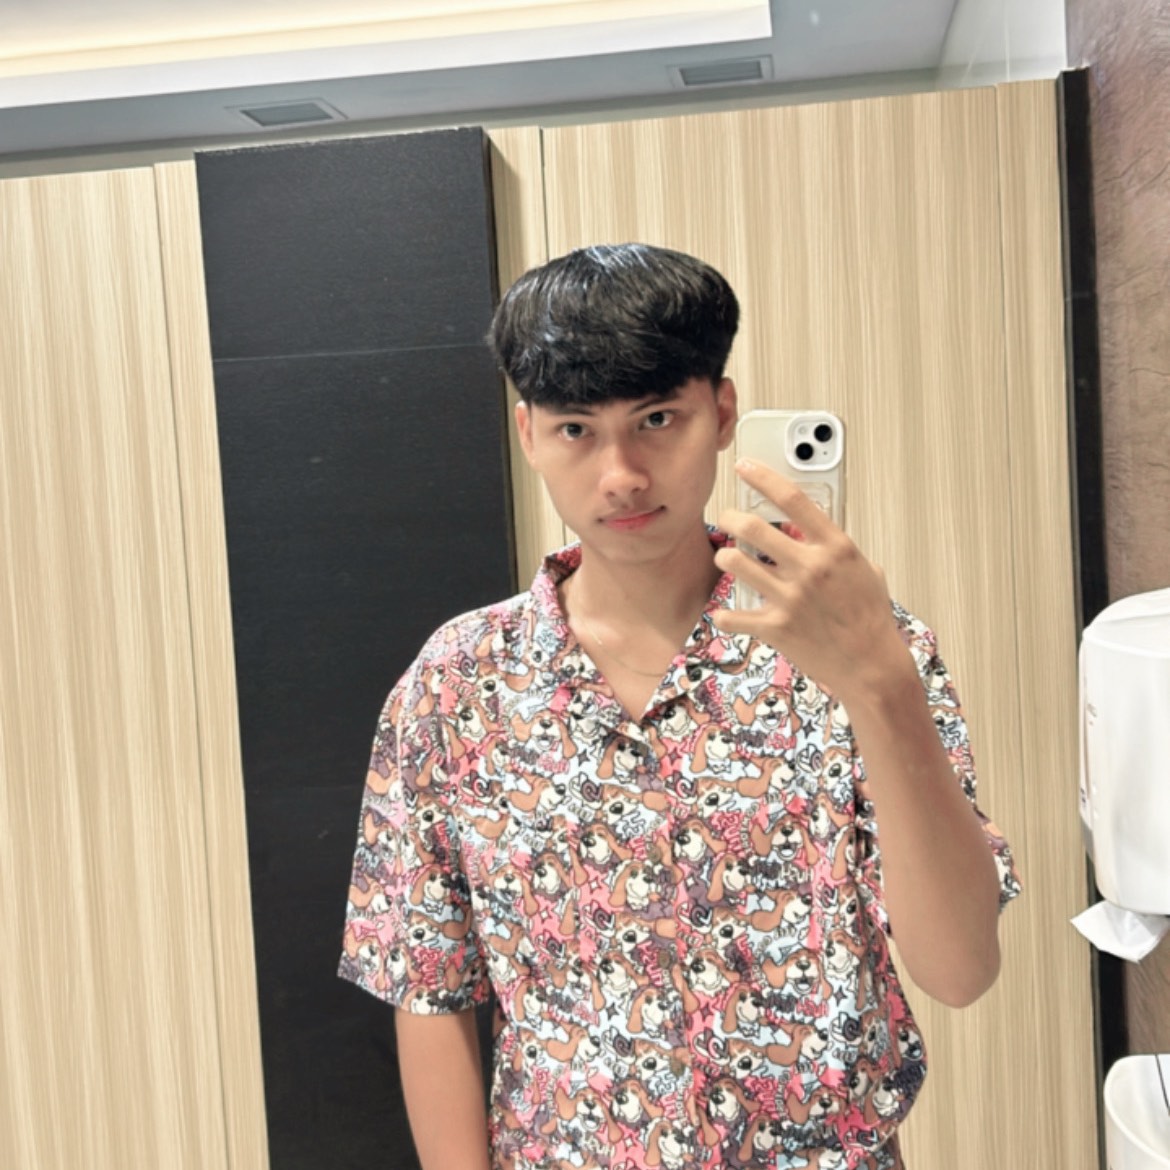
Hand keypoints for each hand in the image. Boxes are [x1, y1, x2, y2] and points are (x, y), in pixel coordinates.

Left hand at [711, 459, 909, 702]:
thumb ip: (839, 550)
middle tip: (727, 517)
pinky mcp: (778, 627)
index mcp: (836, 548)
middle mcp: (812, 568)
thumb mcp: (865, 572)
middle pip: (753, 527)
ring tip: (728, 558)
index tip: (743, 466)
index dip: (763, 477)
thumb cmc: (869, 618)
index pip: (794, 499)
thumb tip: (818, 532)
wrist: (872, 666)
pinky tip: (726, 614)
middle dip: (731, 517)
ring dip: (725, 556)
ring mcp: (792, 598)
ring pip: (736, 562)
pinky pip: (733, 615)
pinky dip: (725, 614)